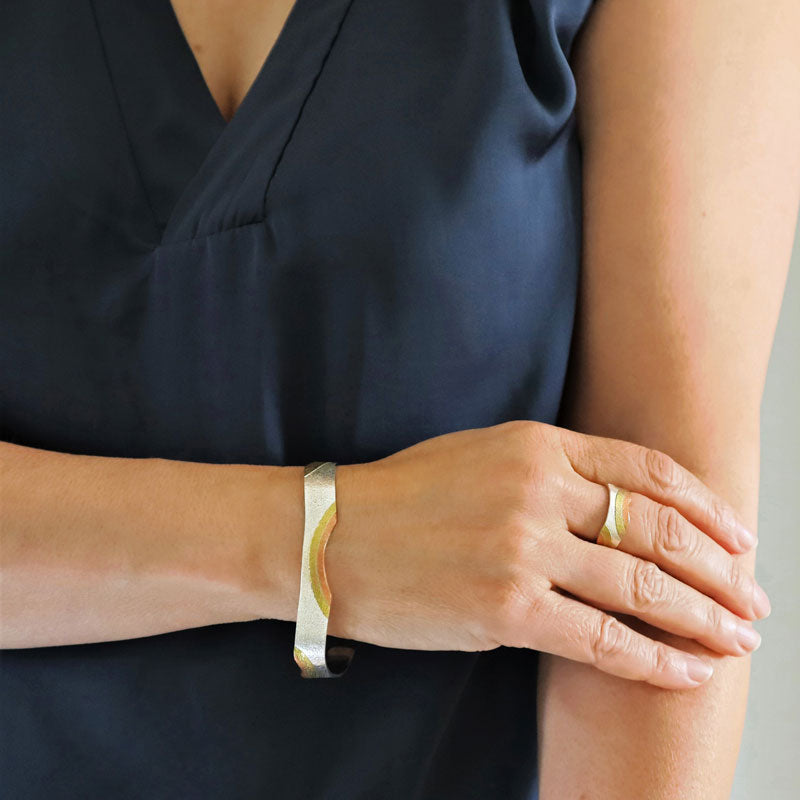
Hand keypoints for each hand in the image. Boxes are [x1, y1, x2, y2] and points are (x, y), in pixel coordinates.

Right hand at [326, 419, 767, 688]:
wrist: (331, 536)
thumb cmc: (404, 496)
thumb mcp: (480, 455)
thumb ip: (551, 470)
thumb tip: (621, 508)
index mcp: (535, 444)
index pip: (647, 470)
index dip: (706, 505)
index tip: (739, 536)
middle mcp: (536, 490)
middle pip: (659, 529)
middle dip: (720, 570)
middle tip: (754, 600)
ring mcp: (523, 550)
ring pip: (642, 586)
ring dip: (702, 617)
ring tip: (737, 639)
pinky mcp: (505, 609)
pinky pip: (601, 639)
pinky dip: (653, 659)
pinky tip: (686, 671)